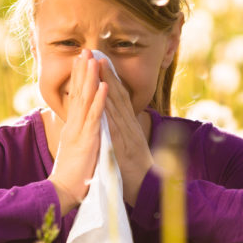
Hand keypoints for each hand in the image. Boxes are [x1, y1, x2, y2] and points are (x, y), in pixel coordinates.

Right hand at [48, 51, 107, 212]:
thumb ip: (77, 137)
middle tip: (85, 50)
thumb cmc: (72, 176)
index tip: (81, 61)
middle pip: (78, 93)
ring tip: (93, 59)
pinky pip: (95, 117)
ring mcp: (80, 131)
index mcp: (72, 127)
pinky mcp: (87, 140)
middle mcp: (74, 126)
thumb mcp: (75, 151)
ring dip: (90, 78)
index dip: (79, 79)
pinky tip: (103, 86)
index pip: (75, 98)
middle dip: (82, 71)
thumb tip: (79, 128)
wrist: (63, 192)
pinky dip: (100, 100)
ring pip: (85, 100)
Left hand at [97, 57, 153, 206]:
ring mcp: (127, 134)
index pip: (117, 97)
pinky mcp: (123, 146)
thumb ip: (122, 132)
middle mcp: (129, 125)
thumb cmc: (135, 171)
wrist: (147, 190)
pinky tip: (102, 96)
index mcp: (128, 125)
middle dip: (106, 72)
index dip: (108, 78)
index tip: (99, 60)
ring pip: (116, 104)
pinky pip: (114, 125)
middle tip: (95, 52)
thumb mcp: (128, 146)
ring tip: (97, 64)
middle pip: (116, 94)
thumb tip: (115, 121)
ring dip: (106, 83)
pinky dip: (109, 109)